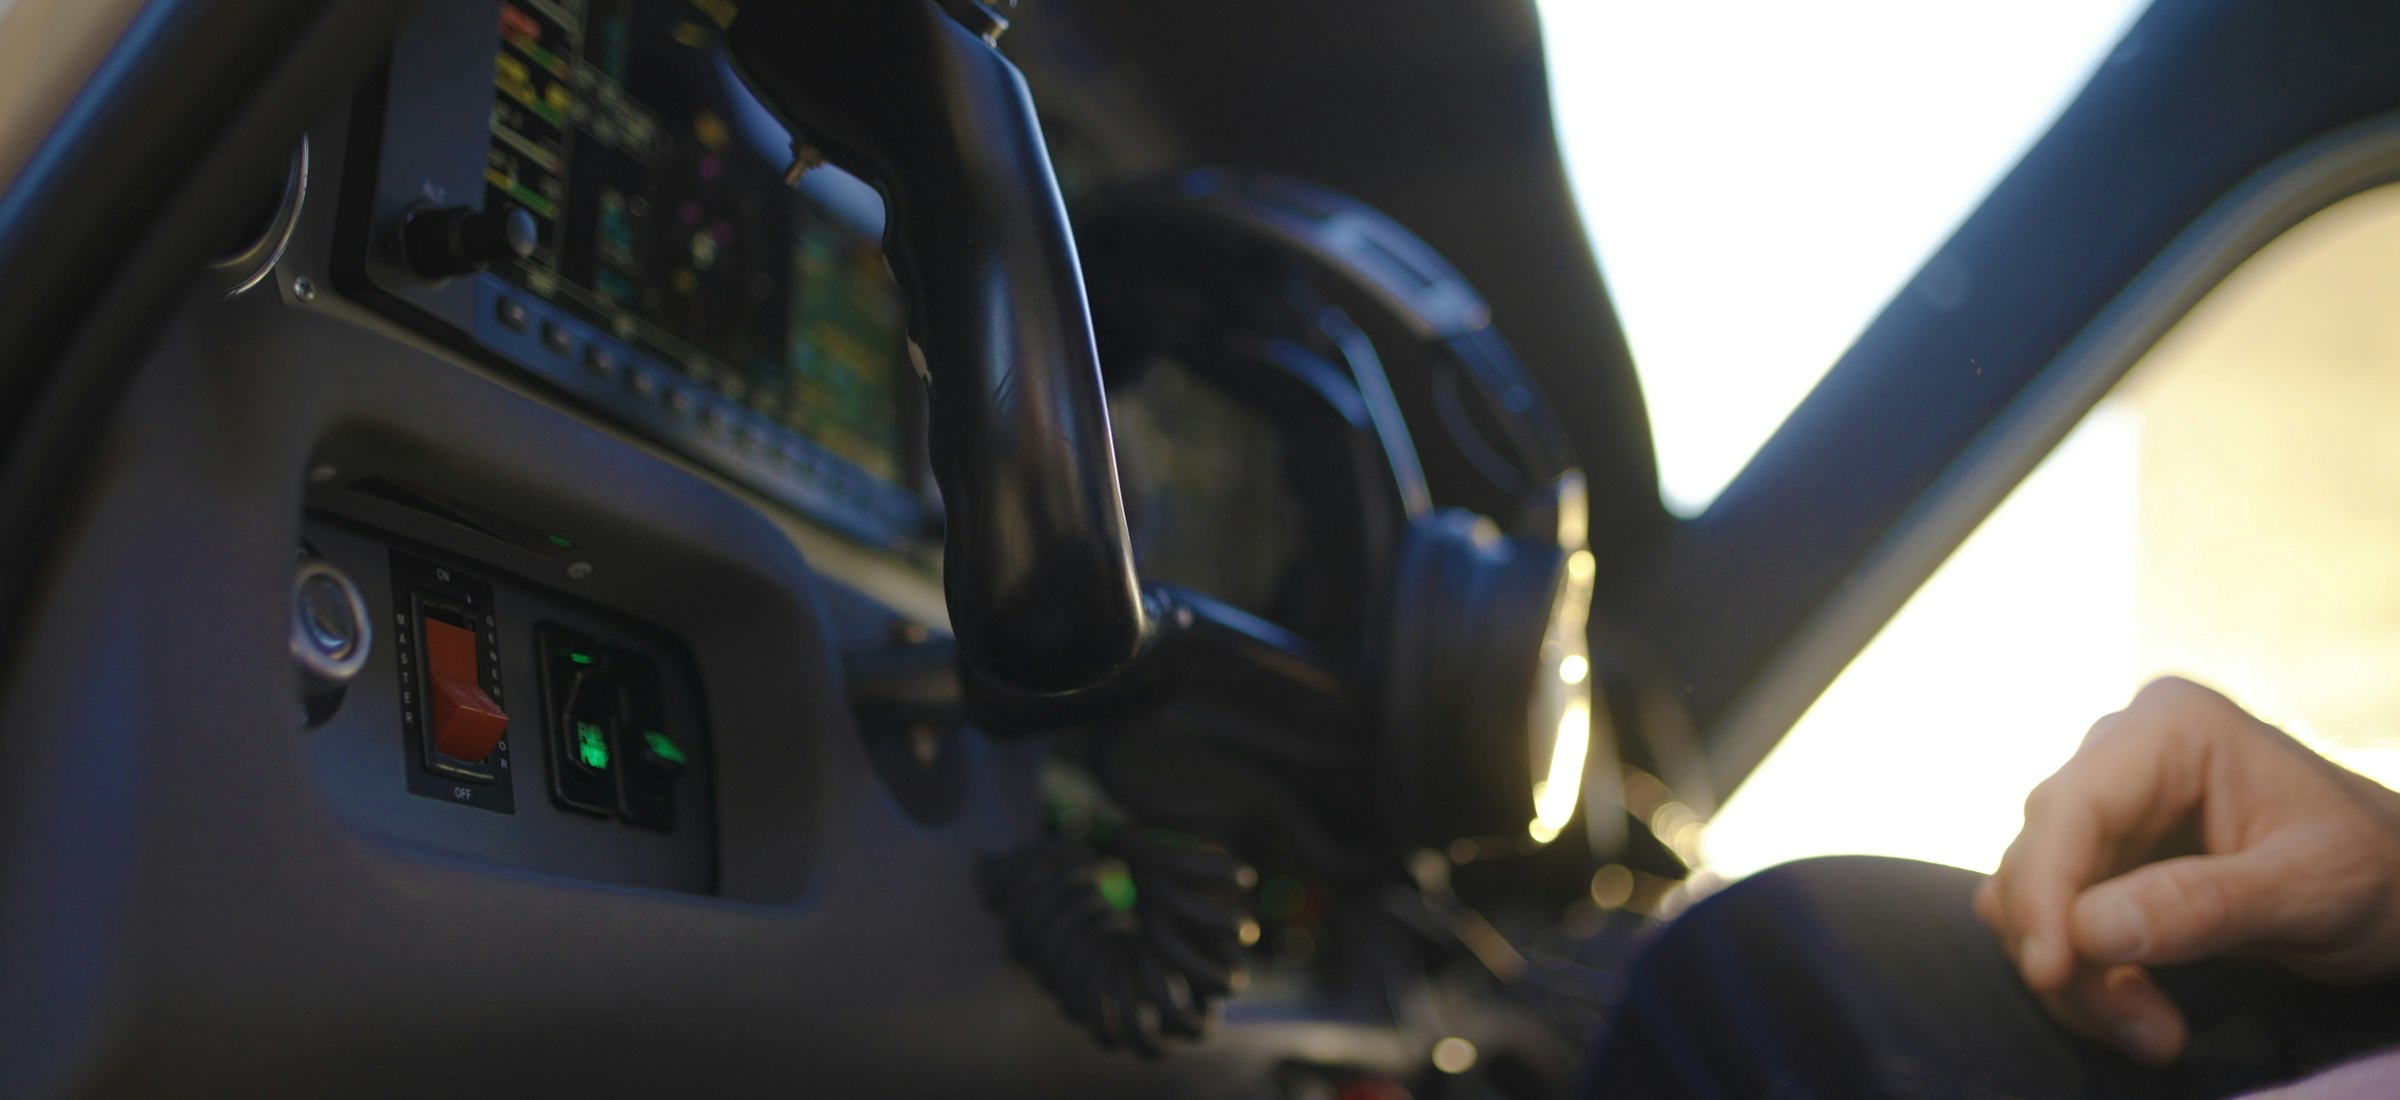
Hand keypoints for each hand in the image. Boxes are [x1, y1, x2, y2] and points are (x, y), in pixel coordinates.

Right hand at [1975, 677, 2399, 1065]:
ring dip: (2076, 974)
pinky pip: (2055, 916)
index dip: (2046, 891)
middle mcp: (2121, 752)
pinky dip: (2083, 973)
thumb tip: (2089, 930)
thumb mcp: (2315, 890)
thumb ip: (2206, 905)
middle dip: (2070, 950)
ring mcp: (2108, 803)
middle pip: (2041, 853)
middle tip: (2146, 1032)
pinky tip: (2138, 1009)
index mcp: (2172, 728)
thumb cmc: (2378, 874)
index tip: (2050, 972)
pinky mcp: (2102, 855)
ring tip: (2154, 1032)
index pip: (2074, 806)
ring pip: (2034, 893)